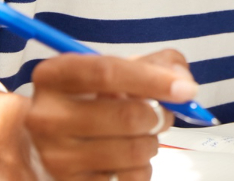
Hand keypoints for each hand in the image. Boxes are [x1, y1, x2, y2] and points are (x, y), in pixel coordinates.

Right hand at [24, 49, 195, 180]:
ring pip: (133, 151)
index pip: (107, 72)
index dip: (152, 80)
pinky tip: (129, 158)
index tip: (185, 90)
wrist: (57, 137)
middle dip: (160, 115)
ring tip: (140, 136)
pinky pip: (129, 179)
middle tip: (162, 115)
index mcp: (55, 75)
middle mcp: (47, 116)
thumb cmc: (96, 97)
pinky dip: (142, 168)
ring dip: (152, 143)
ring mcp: (55, 155)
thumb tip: (183, 85)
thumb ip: (159, 64)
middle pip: (126, 115)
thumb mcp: (122, 67)